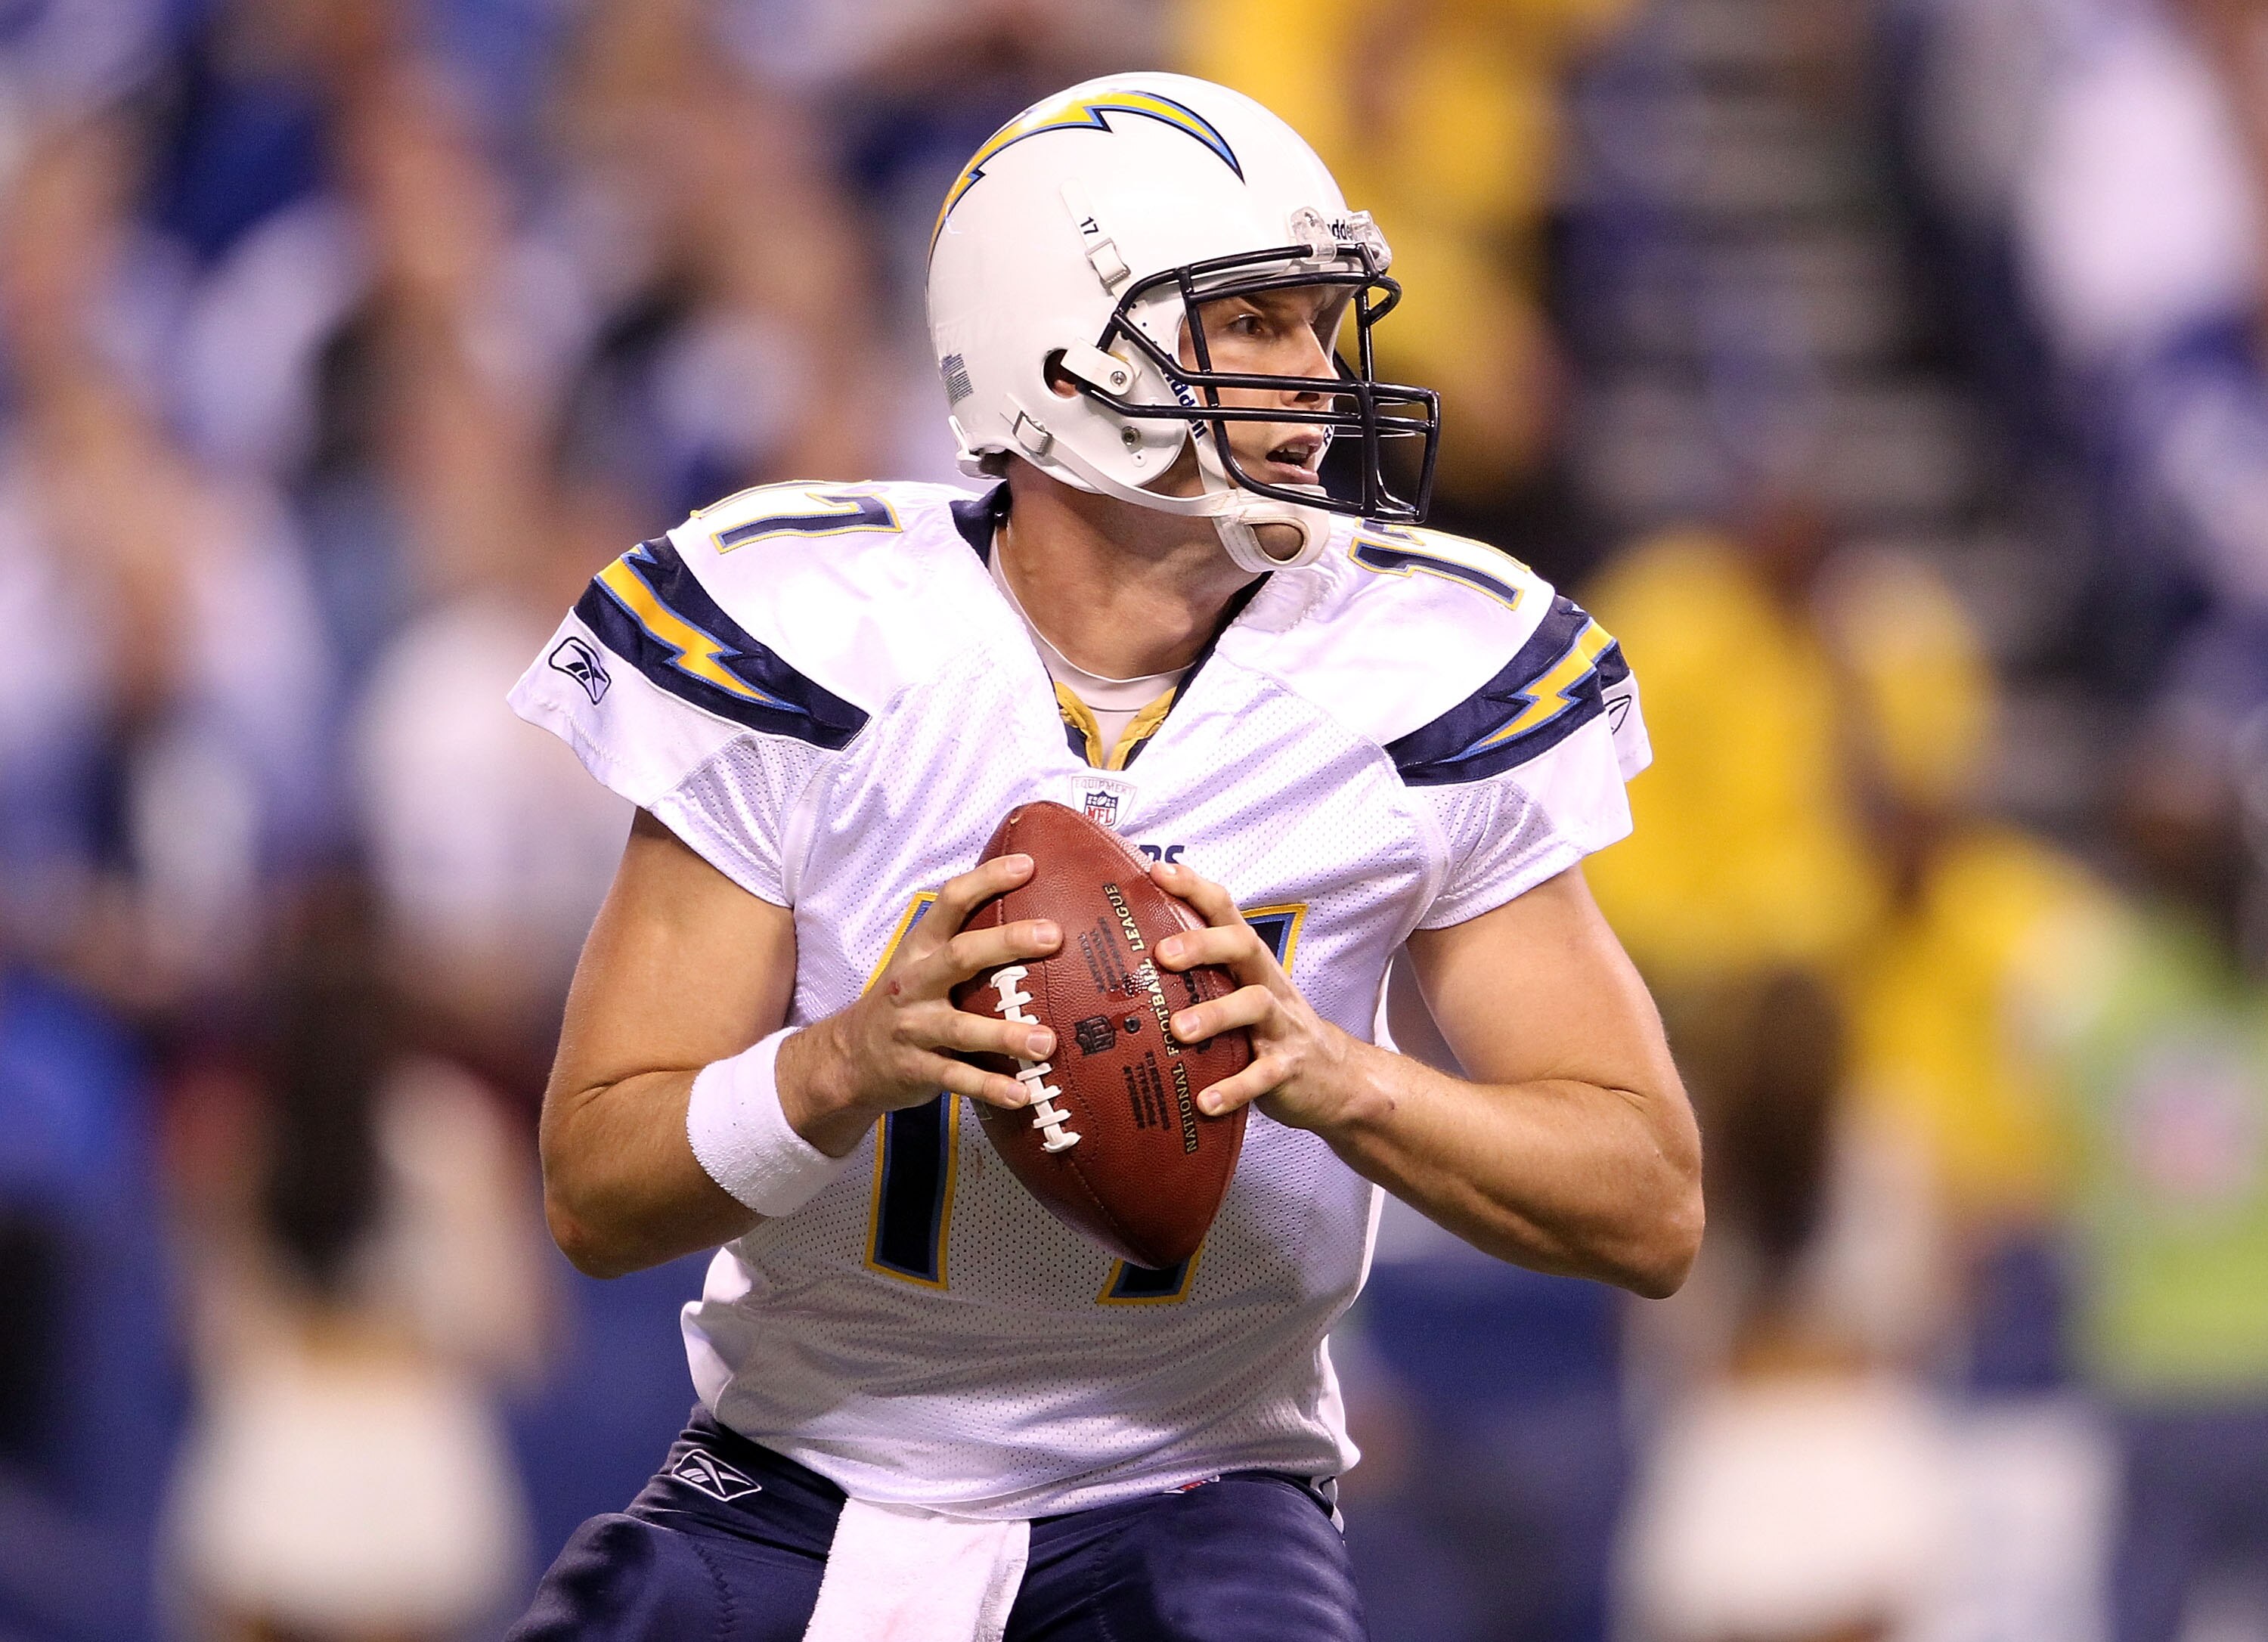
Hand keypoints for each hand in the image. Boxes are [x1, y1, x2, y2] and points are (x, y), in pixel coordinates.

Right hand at [778, 854, 1061, 1154]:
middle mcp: (915, 983)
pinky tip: (1023, 1095)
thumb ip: (966, 942)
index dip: (986, 880)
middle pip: (961, 955)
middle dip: (1007, 942)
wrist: (847, 1058)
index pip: (950, 902)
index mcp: (920, 949)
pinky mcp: (916, 1070)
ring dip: (1006, 1034)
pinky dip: (989, 1087)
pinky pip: (957, 1079)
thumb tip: (1034, 914)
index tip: (1027, 865)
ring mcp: (914, 1028)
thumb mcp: (922, 963)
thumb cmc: (906, 1003)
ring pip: (961, 1028)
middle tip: (1054, 936)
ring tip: (1046, 1041)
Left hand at [1148, 861, 1356, 1130]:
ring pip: (1254, 1006)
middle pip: (1243, 945)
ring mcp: (1282, 1025)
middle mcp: (1268, 984)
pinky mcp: (1289, 1068)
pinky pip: (1263, 1076)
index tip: (1158, 871)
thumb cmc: (1267, 1030)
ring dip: (1216, 1015)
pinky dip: (1234, 1089)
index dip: (1194, 888)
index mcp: (1249, 962)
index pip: (1226, 911)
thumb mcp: (1238, 994)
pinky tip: (1204, 1102)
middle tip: (1162, 954)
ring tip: (1179, 1031)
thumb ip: (1199, 977)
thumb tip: (1122, 964)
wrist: (1336, 1079)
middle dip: (1204, 944)